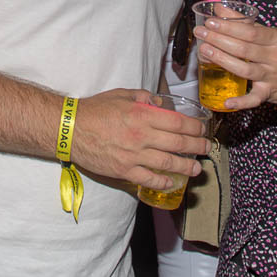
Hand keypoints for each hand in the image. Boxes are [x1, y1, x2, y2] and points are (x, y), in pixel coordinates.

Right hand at [68, 88, 210, 190]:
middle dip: (197, 147)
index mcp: (142, 114)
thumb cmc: (94, 110)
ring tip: (197, 169)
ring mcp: (134, 156)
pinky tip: (172, 182)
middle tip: (206, 149)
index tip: (202, 130)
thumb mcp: (121, 95)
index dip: (195, 128)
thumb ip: (143, 97)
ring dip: (186, 167)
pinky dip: (163, 182)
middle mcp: (142, 136)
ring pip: (168, 163)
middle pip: (178, 143)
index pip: (178, 122)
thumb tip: (159, 102)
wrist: (70, 129)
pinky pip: (149, 179)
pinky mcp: (124, 171)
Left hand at [194, 12, 276, 109]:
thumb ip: (244, 22)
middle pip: (243, 48)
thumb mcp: (271, 34)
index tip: (211, 22)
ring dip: (223, 60)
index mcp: (275, 39)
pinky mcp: (269, 93)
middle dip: (219, 40)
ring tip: (205, 52)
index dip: (229, 26)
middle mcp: (274, 57)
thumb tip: (219, 8)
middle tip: (201, 33)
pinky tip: (226, 102)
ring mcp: (272, 76)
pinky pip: (254, 99)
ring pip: (244, 69)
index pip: (249, 31)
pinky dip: (240, 101)